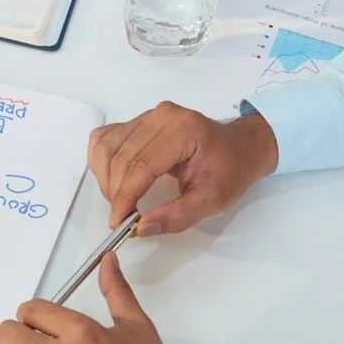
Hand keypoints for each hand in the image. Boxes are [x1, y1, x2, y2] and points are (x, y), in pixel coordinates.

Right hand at [88, 102, 279, 235]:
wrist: (240, 147)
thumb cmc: (231, 170)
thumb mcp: (212, 200)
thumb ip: (177, 216)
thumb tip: (142, 228)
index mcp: (183, 130)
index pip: (141, 166)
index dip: (125, 197)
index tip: (120, 223)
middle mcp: (161, 116)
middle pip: (119, 157)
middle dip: (115, 193)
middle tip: (124, 217)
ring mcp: (147, 116)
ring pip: (106, 147)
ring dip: (105, 179)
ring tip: (122, 200)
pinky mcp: (137, 121)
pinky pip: (105, 138)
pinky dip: (102, 162)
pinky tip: (114, 180)